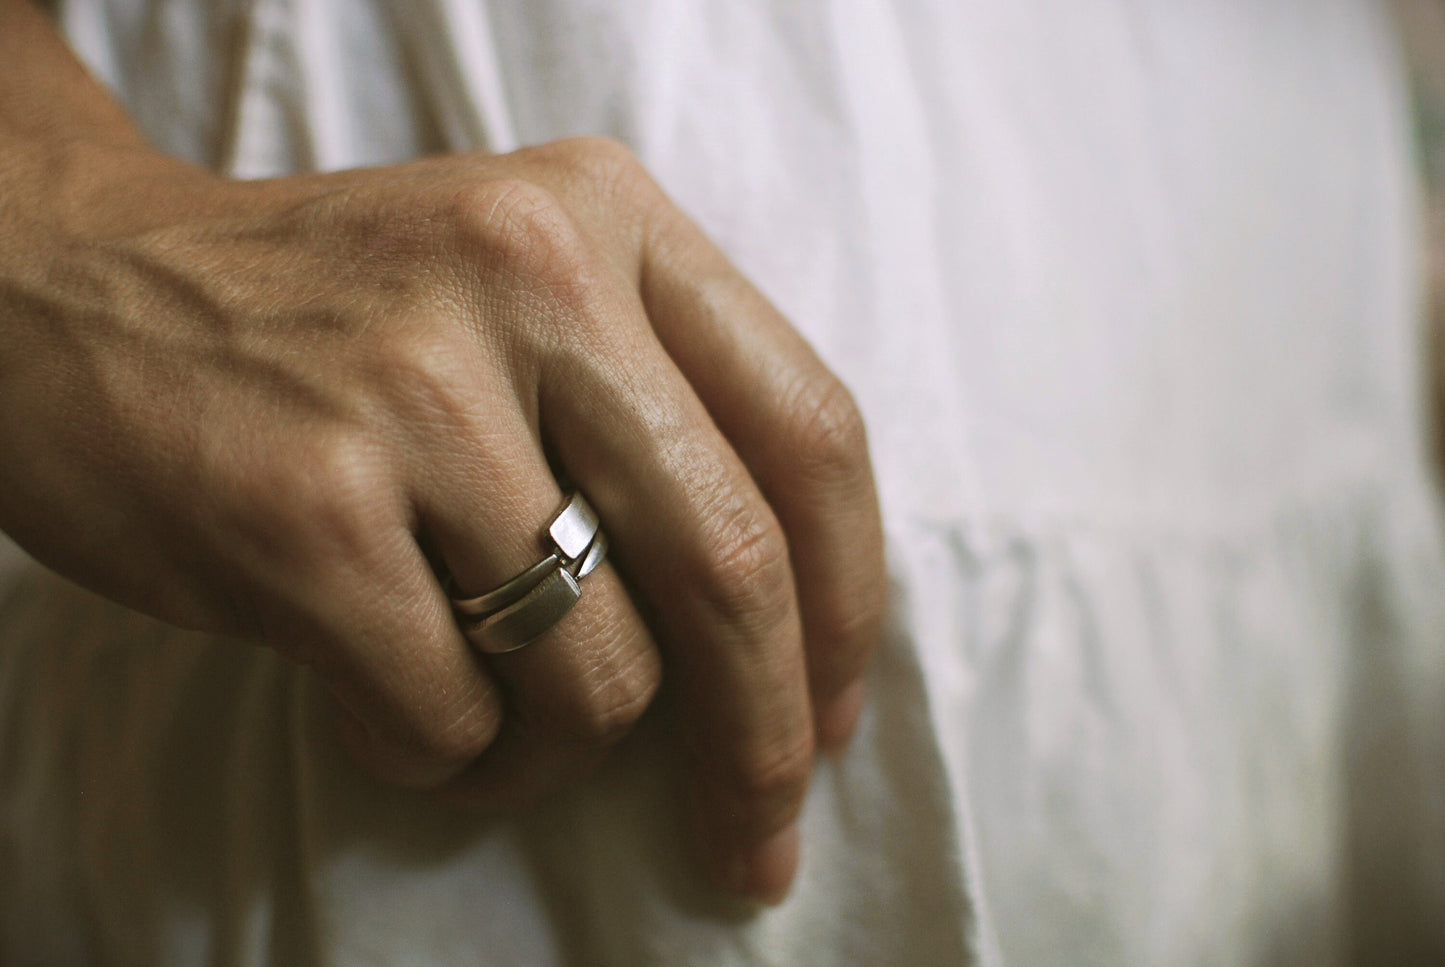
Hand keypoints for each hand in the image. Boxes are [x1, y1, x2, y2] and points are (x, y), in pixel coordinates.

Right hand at [0, 135, 885, 903]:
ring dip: (554, 752)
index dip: (846, 603)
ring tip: (486, 727)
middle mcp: (532, 277)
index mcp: (609, 218)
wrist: (71, 286)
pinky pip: (454, 719)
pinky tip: (383, 705)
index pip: (809, 431)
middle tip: (755, 836)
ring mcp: (416, 392)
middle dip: (763, 743)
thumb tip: (789, 634)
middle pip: (733, 568)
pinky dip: (441, 757)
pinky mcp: (307, 509)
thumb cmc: (328, 317)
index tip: (831, 715)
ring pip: (597, 673)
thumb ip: (657, 408)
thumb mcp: (519, 282)